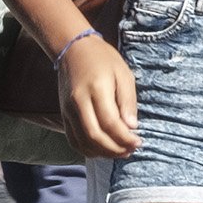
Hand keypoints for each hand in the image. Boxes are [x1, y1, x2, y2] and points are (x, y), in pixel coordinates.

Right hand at [61, 36, 139, 158]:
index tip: (138, 142)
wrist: (73, 50)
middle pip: (94, 136)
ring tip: (120, 152)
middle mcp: (78, 102)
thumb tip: (132, 127)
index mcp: (97, 89)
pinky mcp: (63, 114)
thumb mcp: (124, 75)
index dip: (125, 138)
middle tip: (131, 150)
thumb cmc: (104, 60)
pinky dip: (87, 150)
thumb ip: (128, 101)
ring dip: (102, 152)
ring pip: (82, 141)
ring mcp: (68, 110)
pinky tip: (103, 150)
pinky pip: (73, 139)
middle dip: (115, 149)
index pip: (110, 122)